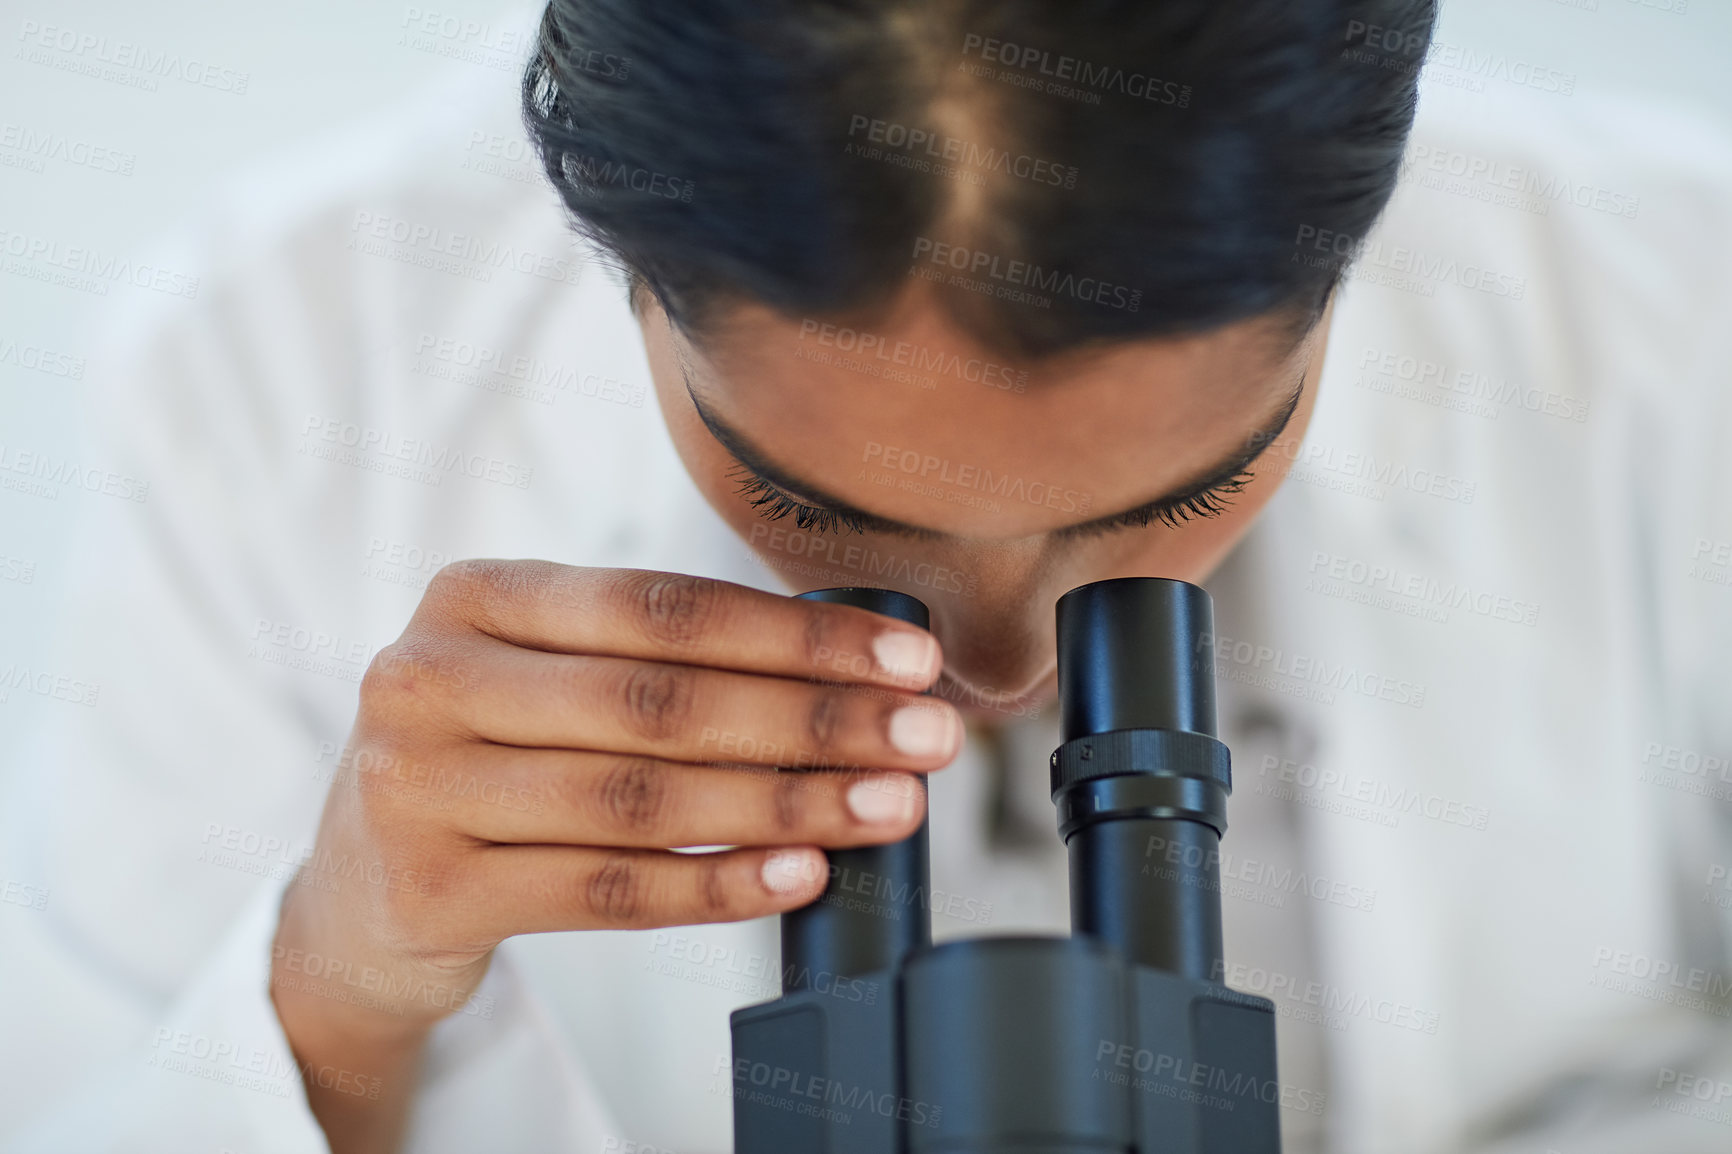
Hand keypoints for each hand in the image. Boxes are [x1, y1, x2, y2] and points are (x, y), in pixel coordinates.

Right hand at [270, 562, 956, 1151]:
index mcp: (475, 594)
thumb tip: (859, 668)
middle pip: (661, 700)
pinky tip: (802, 876)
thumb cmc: (494, 757)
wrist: (357, 891)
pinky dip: (717, 885)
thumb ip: (663, 660)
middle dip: (816, 719)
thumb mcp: (545, 678)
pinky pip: (609, 890)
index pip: (663, 606)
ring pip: (643, 798)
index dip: (797, 634)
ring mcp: (417, 786)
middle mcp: (430, 675)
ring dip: (788, 804)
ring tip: (891, 808)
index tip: (909, 660)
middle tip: (930, 739)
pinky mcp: (431, 889)